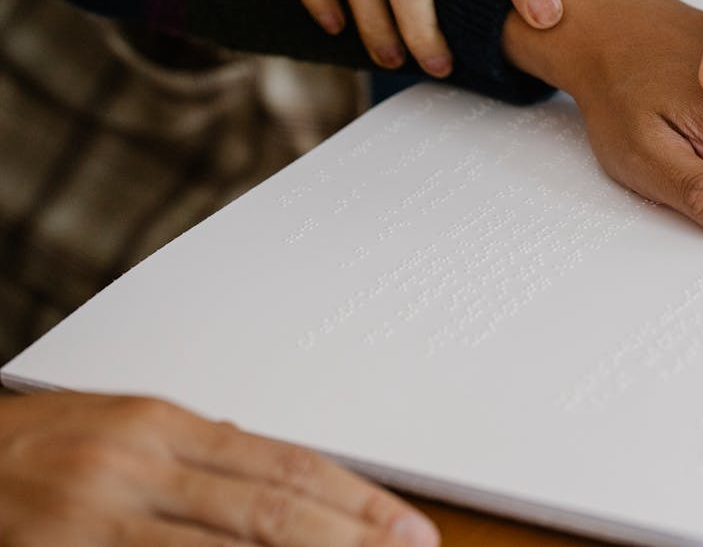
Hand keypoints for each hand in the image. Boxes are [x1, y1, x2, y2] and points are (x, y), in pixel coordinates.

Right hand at [0, 392, 437, 545]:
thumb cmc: (33, 449)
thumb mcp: (124, 432)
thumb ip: (202, 455)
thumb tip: (287, 482)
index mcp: (163, 426)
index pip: (289, 465)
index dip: (358, 500)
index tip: (407, 528)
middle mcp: (139, 467)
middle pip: (272, 511)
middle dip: (353, 539)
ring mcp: (100, 520)